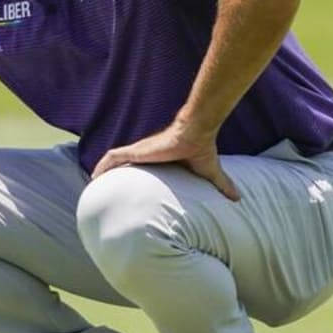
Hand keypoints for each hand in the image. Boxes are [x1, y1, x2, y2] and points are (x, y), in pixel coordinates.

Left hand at [91, 119, 240, 200]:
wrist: (196, 133)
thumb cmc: (200, 150)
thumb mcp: (209, 172)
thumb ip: (222, 185)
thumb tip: (239, 199)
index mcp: (157, 160)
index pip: (138, 167)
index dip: (128, 176)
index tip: (123, 189)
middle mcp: (145, 155)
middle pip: (122, 165)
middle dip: (110, 175)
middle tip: (102, 189)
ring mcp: (139, 151)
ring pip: (113, 161)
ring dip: (102, 170)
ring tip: (93, 183)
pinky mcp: (136, 150)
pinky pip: (113, 157)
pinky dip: (103, 165)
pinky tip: (94, 175)